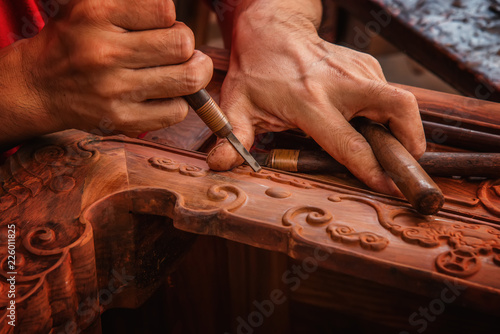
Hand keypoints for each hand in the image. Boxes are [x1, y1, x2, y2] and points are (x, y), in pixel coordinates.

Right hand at [5, 0, 211, 139]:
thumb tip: (176, 17)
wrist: (40, 87)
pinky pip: (176, 112)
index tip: (162, 27)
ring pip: (188, 80)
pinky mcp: (122, 120)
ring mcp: (114, 91)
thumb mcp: (94, 6)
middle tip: (178, 51)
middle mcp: (104, 53)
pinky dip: (179, 102)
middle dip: (187, 46)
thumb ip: (136, 5)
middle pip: (182, 46)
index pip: (165, 10)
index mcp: (97, 15)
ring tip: (183, 70)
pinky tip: (165, 94)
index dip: (171, 19)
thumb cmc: (75, 42)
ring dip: (194, 73)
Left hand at [207, 6, 425, 194]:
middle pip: (398, 108)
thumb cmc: (255, 70)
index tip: (388, 189)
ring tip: (392, 149)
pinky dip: (388, 113)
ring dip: (404, 127)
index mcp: (309, 102)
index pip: (350, 143)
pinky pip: (387, 92)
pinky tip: (370, 124)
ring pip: (400, 99)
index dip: (372, 170)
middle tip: (405, 165)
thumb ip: (234, 137)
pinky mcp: (365, 64)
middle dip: (411, 140)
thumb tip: (220, 164)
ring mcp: (357, 70)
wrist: (271, 29)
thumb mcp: (236, 105)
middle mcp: (340, 84)